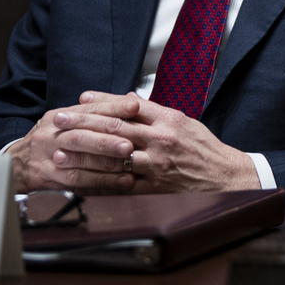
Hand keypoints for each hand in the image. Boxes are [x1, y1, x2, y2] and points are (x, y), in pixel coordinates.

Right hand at [12, 95, 140, 193]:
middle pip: (80, 136)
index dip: (112, 108)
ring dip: (106, 165)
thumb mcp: (66, 120)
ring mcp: (48, 158)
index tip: (134, 108)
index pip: (88, 110)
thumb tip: (131, 103)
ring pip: (79, 161)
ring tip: (129, 166)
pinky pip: (77, 182)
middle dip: (107, 141)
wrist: (15, 164)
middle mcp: (52, 135)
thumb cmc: (50, 140)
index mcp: (59, 117)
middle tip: (129, 146)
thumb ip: (95, 113)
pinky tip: (119, 182)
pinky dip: (101, 182)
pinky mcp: (49, 178)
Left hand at [47, 92, 259, 193]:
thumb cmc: (204, 148)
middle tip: (60, 119)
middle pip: (115, 128)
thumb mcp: (184, 121)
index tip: (80, 99)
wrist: (224, 176)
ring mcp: (156, 164)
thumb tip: (129, 98)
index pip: (129, 106)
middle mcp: (161, 140)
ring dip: (83, 154)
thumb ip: (155, 112)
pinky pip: (120, 183)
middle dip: (83, 123)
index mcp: (169, 120)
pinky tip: (79, 179)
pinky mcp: (153, 186)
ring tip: (60, 151)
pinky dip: (98, 181)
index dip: (102, 101)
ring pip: (113, 156)